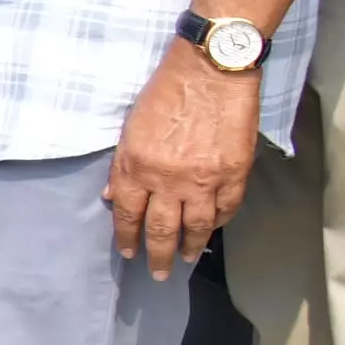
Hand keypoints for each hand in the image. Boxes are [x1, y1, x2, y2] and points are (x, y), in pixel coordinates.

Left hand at [108, 47, 259, 275]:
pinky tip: (211, 229)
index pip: (127, 214)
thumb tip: (109, 197)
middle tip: (157, 273)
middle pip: (161, 229)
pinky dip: (218, 222)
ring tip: (185, 259)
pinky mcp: (235, 174)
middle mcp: (169, 180)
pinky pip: (226, 209)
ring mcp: (205, 180)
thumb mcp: (130, 128)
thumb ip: (121, 166)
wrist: (211, 72)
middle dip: (156, 254)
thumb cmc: (166, 94)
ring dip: (189, 246)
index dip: (127, 236)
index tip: (128, 252)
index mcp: (137, 167)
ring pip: (196, 227)